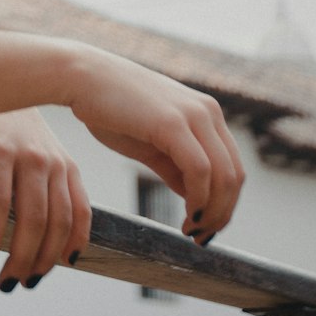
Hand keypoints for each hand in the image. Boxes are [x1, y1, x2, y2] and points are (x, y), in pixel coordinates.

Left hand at [0, 110, 90, 289]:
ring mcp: (57, 162)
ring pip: (61, 219)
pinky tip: (66, 260)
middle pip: (35, 217)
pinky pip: (82, 208)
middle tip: (6, 282)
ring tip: (29, 279)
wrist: (13, 87)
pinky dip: (79, 237)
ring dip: (47, 257)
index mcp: (0, 149)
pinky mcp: (72, 168)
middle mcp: (33, 156)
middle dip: (21, 257)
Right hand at [69, 48, 244, 240]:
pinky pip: (200, 171)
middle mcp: (208, 111)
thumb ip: (177, 166)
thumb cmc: (110, 109)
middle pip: (234, 176)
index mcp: (206, 113)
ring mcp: (192, 114)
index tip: (204, 228)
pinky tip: (185, 217)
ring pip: (223, 176)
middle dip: (221, 214)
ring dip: (212, 212)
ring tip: (191, 231)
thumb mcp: (152, 142)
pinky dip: (199, 200)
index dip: (225, 205)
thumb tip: (196, 198)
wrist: (80, 77)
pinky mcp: (172, 122)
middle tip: (199, 238)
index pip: (233, 168)